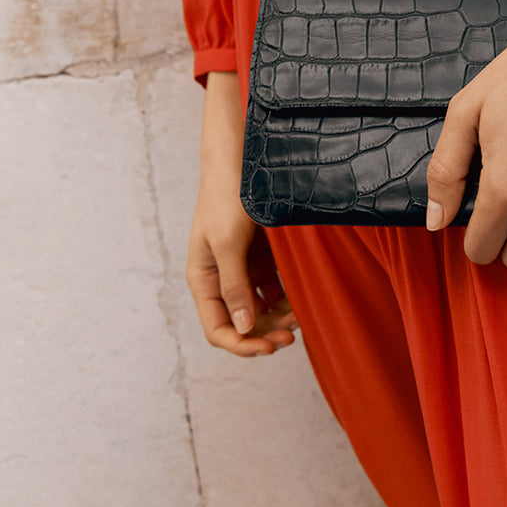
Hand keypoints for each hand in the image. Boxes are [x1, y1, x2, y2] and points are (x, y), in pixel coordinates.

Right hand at [185, 71, 298, 356]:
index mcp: (203, 279)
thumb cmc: (228, 198)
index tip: (273, 346)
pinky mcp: (260, 256)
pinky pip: (273, 288)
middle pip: (240, 323)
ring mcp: (241, 268)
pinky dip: (286, 297)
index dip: (244, 345)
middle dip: (265, 333)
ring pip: (259, 308)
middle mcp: (220, 278)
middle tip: (294, 333)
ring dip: (277, 317)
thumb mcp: (228, 243)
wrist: (242, 160)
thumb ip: (235, 286)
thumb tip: (242, 327)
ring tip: (300, 314)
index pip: (218, 329)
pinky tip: (302, 297)